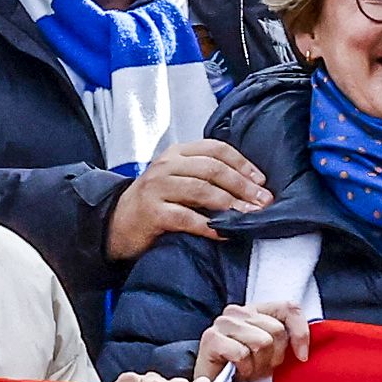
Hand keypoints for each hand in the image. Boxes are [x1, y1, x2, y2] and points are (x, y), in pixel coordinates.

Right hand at [103, 139, 268, 262]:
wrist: (116, 224)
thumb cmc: (156, 203)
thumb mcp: (177, 179)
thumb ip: (204, 176)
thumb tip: (250, 186)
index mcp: (176, 153)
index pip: (215, 149)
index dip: (242, 163)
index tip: (262, 181)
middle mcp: (166, 166)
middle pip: (212, 169)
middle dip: (242, 185)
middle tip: (264, 201)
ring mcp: (157, 189)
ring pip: (201, 190)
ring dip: (231, 204)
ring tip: (250, 216)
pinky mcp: (152, 213)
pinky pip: (187, 218)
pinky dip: (210, 226)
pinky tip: (225, 233)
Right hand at [194, 301, 306, 381]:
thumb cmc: (241, 370)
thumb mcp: (270, 354)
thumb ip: (284, 341)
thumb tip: (302, 350)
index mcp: (254, 310)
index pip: (288, 308)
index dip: (300, 333)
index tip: (301, 356)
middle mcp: (237, 311)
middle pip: (277, 331)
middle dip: (274, 357)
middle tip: (260, 368)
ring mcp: (222, 323)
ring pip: (262, 342)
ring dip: (258, 365)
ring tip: (247, 371)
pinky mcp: (211, 338)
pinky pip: (242, 354)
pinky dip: (244, 370)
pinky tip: (236, 373)